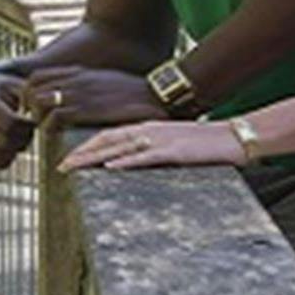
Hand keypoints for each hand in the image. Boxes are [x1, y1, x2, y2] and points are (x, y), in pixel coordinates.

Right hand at [0, 66, 34, 170]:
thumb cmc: (1, 88)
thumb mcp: (16, 85)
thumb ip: (30, 98)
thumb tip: (42, 113)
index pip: (10, 124)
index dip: (27, 126)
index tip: (33, 121)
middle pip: (4, 142)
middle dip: (23, 140)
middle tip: (28, 132)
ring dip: (14, 151)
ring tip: (18, 138)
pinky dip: (0, 161)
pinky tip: (7, 148)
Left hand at [19, 66, 163, 127]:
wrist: (154, 93)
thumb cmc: (133, 91)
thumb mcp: (103, 81)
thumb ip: (85, 85)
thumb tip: (73, 95)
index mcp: (77, 72)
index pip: (36, 76)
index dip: (29, 92)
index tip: (34, 107)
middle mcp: (74, 80)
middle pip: (31, 88)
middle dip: (28, 105)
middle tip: (35, 121)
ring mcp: (79, 93)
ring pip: (38, 101)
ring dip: (37, 117)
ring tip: (45, 130)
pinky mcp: (87, 110)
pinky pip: (55, 118)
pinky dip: (49, 128)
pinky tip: (56, 136)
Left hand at [59, 118, 245, 171]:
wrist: (234, 136)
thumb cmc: (204, 144)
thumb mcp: (171, 142)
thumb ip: (150, 149)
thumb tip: (129, 161)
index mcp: (146, 128)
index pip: (107, 135)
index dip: (84, 146)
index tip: (66, 158)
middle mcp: (148, 130)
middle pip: (106, 140)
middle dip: (80, 153)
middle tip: (60, 166)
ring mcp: (161, 140)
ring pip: (119, 147)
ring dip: (94, 157)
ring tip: (74, 166)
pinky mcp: (175, 151)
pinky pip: (145, 156)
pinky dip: (126, 161)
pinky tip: (110, 166)